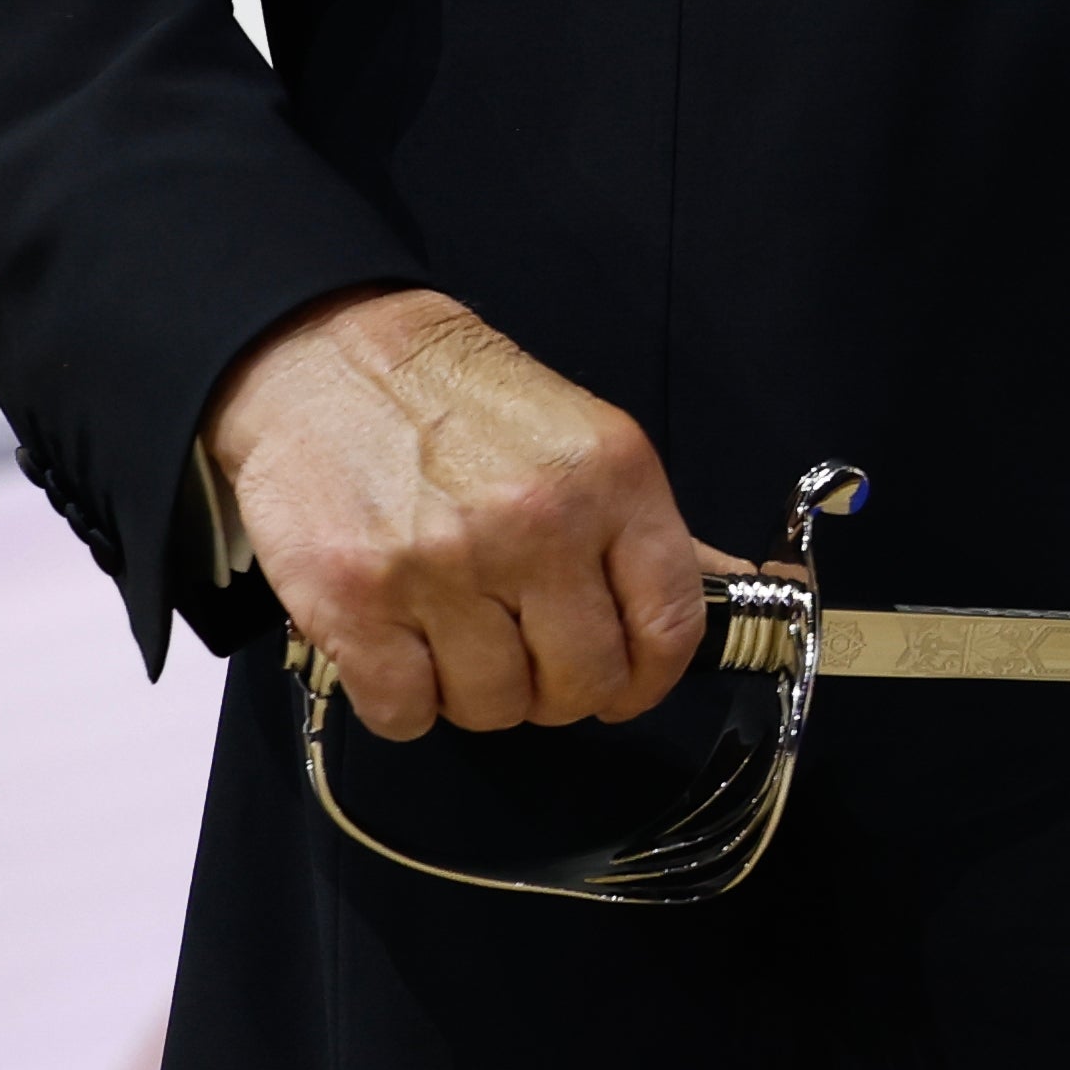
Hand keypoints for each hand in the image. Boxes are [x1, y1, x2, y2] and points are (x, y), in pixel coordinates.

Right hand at [209, 288, 748, 743]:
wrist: (328, 357)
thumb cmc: (459, 405)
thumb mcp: (587, 444)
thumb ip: (652, 535)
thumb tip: (741, 591)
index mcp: (612, 481)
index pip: (669, 627)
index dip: (650, 680)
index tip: (626, 686)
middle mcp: (536, 524)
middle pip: (581, 684)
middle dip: (558, 690)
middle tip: (526, 656)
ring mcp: (444, 565)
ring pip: (493, 707)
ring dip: (476, 693)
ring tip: (456, 636)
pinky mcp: (357, 600)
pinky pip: (404, 712)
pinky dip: (403, 702)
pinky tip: (401, 651)